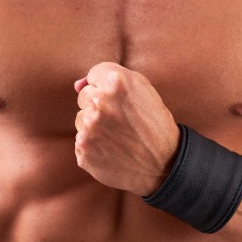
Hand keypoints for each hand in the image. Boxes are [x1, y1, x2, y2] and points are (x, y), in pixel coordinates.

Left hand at [74, 62, 180, 195]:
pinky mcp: (83, 150)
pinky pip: (81, 141)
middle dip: (99, 106)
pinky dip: (93, 146)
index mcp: (116, 82)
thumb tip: (77, 85)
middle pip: (84, 97)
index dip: (108, 89)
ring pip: (81, 119)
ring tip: (117, 136)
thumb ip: (110, 77)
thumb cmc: (155, 124)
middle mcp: (100, 102)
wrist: (163, 165)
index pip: (93, 76)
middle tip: (120, 121)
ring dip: (94, 126)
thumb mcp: (143, 90)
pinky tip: (112, 150)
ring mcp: (89, 128)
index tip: (120, 102)